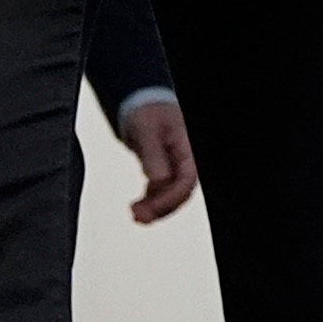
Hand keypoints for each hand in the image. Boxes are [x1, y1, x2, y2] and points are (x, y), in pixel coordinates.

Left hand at [119, 96, 197, 223]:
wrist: (143, 104)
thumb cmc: (147, 112)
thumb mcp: (146, 131)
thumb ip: (153, 156)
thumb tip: (158, 183)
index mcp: (188, 148)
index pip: (187, 180)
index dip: (171, 197)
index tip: (150, 208)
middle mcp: (187, 161)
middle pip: (181, 192)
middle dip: (161, 208)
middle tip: (138, 217)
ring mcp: (177, 168)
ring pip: (172, 196)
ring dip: (155, 209)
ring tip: (134, 215)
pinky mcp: (166, 172)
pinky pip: (162, 193)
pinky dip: (150, 202)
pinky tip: (136, 207)